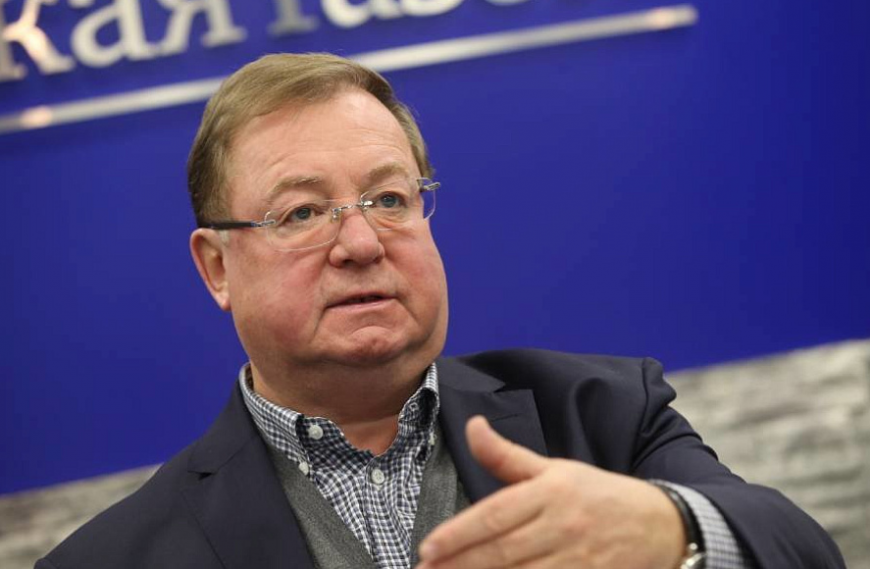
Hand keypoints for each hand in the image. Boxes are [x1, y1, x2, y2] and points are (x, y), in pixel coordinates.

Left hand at [416, 416, 685, 568]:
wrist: (663, 525)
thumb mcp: (554, 469)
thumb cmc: (599, 496)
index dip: (458, 533)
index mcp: (551, 492)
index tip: (427, 547)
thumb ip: (507, 456)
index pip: (495, 515)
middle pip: (503, 551)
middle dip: (461, 564)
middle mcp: (563, 526)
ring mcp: (579, 560)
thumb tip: (472, 426)